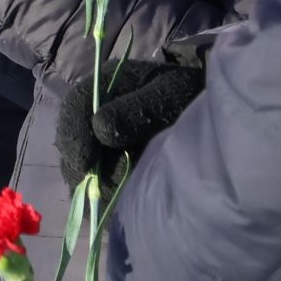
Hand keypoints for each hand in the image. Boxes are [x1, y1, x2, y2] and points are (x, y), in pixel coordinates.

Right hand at [55, 59, 206, 193]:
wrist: (208, 113)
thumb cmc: (190, 98)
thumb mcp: (169, 95)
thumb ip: (138, 110)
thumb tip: (100, 129)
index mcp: (108, 82)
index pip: (76, 103)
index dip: (74, 133)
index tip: (83, 163)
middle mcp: (97, 107)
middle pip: (72, 135)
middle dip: (79, 163)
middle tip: (93, 189)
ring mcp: (100, 133)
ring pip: (78, 158)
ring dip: (87, 179)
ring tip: (105, 197)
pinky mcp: (107, 157)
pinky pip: (91, 174)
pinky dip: (97, 188)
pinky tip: (109, 198)